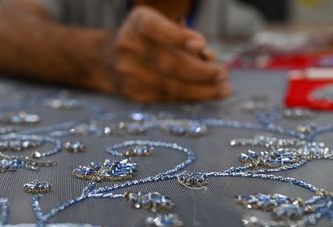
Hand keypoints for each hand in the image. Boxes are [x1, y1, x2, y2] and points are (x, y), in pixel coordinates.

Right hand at [110, 6, 230, 101]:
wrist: (109, 60)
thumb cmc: (148, 40)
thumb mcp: (162, 27)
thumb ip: (184, 38)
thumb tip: (208, 58)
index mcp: (138, 23)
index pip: (156, 28)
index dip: (177, 37)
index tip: (201, 43)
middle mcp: (129, 47)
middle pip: (167, 63)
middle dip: (200, 72)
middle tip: (223, 75)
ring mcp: (128, 73)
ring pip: (169, 86)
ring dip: (200, 90)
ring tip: (222, 89)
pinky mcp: (133, 93)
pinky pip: (166, 98)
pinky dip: (189, 97)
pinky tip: (205, 95)